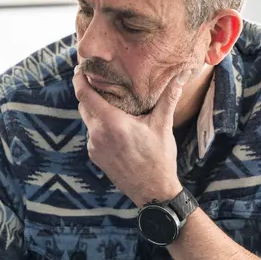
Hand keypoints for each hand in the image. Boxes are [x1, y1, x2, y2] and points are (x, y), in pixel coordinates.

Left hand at [73, 68, 187, 205]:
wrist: (153, 191)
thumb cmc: (159, 158)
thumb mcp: (163, 125)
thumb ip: (169, 98)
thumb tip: (181, 75)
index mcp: (111, 123)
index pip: (84, 94)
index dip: (79, 79)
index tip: (80, 68)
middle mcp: (97, 134)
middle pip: (84, 105)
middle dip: (88, 92)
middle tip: (98, 81)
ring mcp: (94, 147)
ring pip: (88, 121)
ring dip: (95, 110)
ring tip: (110, 102)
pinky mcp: (95, 157)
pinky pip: (93, 135)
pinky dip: (99, 126)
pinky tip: (114, 125)